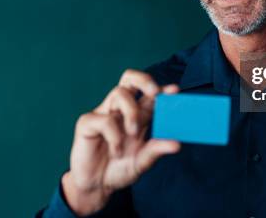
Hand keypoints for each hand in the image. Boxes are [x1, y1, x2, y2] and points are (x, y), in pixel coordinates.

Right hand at [62, 69, 180, 215]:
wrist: (95, 186)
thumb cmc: (119, 169)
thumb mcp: (142, 162)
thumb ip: (156, 150)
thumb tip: (177, 144)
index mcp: (137, 115)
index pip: (150, 95)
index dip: (162, 89)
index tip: (175, 90)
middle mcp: (121, 110)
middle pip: (130, 78)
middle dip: (144, 80)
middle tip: (155, 94)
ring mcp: (104, 113)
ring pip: (119, 93)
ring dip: (131, 112)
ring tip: (133, 133)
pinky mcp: (88, 123)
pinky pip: (104, 120)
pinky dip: (114, 137)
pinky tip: (116, 151)